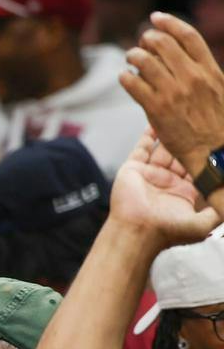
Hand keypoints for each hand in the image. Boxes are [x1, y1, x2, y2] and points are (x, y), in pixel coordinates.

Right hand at [109, 129, 220, 246]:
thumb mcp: (204, 224)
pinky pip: (142, 148)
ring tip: (179, 115)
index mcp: (184, 193)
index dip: (205, 152)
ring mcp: (150, 175)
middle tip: (198, 121)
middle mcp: (168, 182)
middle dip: (189, 139)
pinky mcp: (133, 169)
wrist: (138, 233)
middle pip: (181, 154)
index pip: (198, 166)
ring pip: (163, 149)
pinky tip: (156, 121)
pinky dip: (148, 134)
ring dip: (171, 134)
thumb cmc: (167, 231)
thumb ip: (219, 211)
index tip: (214, 137)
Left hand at [123, 15, 223, 179]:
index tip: (156, 18)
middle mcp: (191, 76)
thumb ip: (201, 71)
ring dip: (134, 55)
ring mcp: (173, 92)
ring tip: (131, 57)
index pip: (188, 36)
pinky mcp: (156, 109)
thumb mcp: (218, 88)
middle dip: (148, 39)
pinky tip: (124, 77)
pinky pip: (134, 85)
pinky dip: (126, 77)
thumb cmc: (217, 121)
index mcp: (209, 69)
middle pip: (164, 44)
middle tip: (142, 41)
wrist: (215, 149)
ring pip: (145, 62)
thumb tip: (181, 57)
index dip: (170, 23)